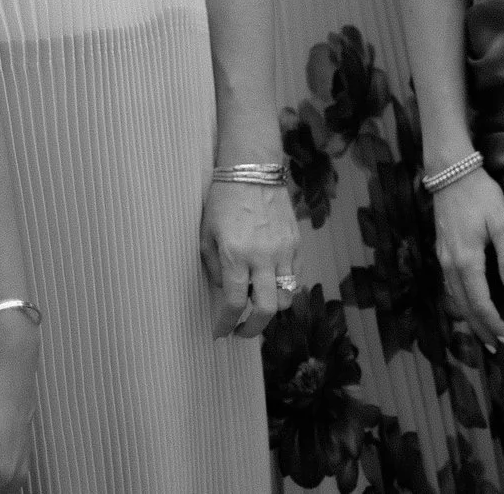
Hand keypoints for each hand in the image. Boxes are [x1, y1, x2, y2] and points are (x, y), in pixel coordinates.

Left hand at [201, 181, 297, 337]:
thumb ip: (215, 267)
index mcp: (236, 255)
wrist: (253, 171)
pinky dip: (284, 287)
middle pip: (266, 308)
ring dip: (272, 308)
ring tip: (258, 306)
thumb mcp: (206, 235)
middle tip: (243, 331)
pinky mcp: (296, 242)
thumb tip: (225, 290)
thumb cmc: (223, 201)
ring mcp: (284, 250)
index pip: (233, 303)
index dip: (226, 324)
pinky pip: (295, 275)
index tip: (220, 332)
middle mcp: (263, 257)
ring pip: (286, 296)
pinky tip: (271, 284)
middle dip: (253, 328)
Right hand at [432, 168, 503, 352]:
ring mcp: (443, 258)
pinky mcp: (441, 251)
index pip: (479, 302)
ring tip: (483, 333)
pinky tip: (468, 305)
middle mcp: (450, 265)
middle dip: (480, 328)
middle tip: (495, 346)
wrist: (451, 173)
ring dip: (469, 318)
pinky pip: (450, 286)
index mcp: (466, 261)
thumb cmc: (481, 194)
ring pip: (455, 298)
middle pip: (464, 306)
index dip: (492, 322)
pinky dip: (460, 302)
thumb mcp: (502, 222)